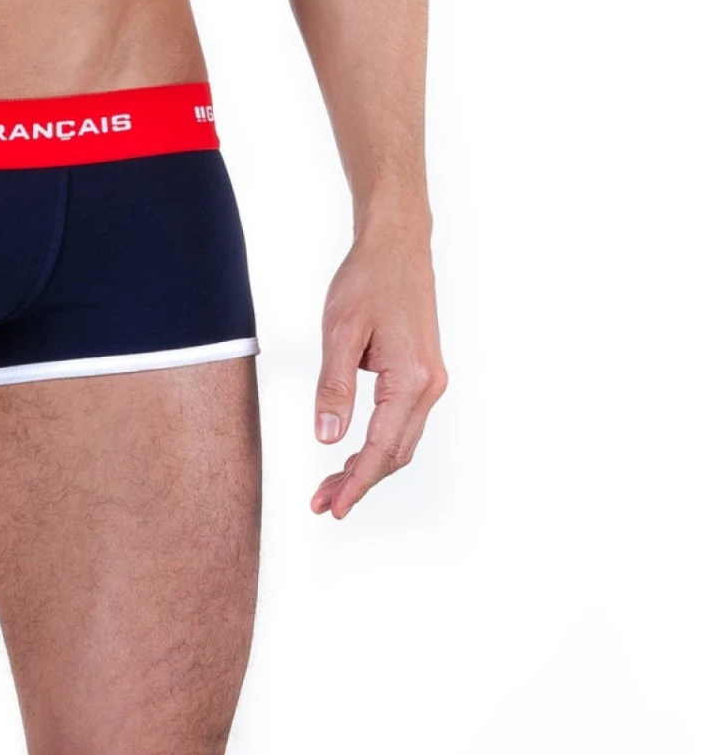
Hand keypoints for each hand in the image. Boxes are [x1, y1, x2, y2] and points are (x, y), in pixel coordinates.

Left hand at [311, 221, 446, 517]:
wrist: (398, 246)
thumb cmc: (368, 280)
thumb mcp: (340, 331)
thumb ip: (334, 386)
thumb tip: (327, 437)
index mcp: (411, 379)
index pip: (380, 447)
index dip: (356, 482)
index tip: (332, 508)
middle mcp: (429, 386)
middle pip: (395, 453)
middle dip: (359, 482)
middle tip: (322, 503)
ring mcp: (431, 380)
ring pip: (401, 441)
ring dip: (369, 467)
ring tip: (331, 485)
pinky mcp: (424, 373)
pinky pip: (403, 422)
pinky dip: (379, 444)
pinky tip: (353, 451)